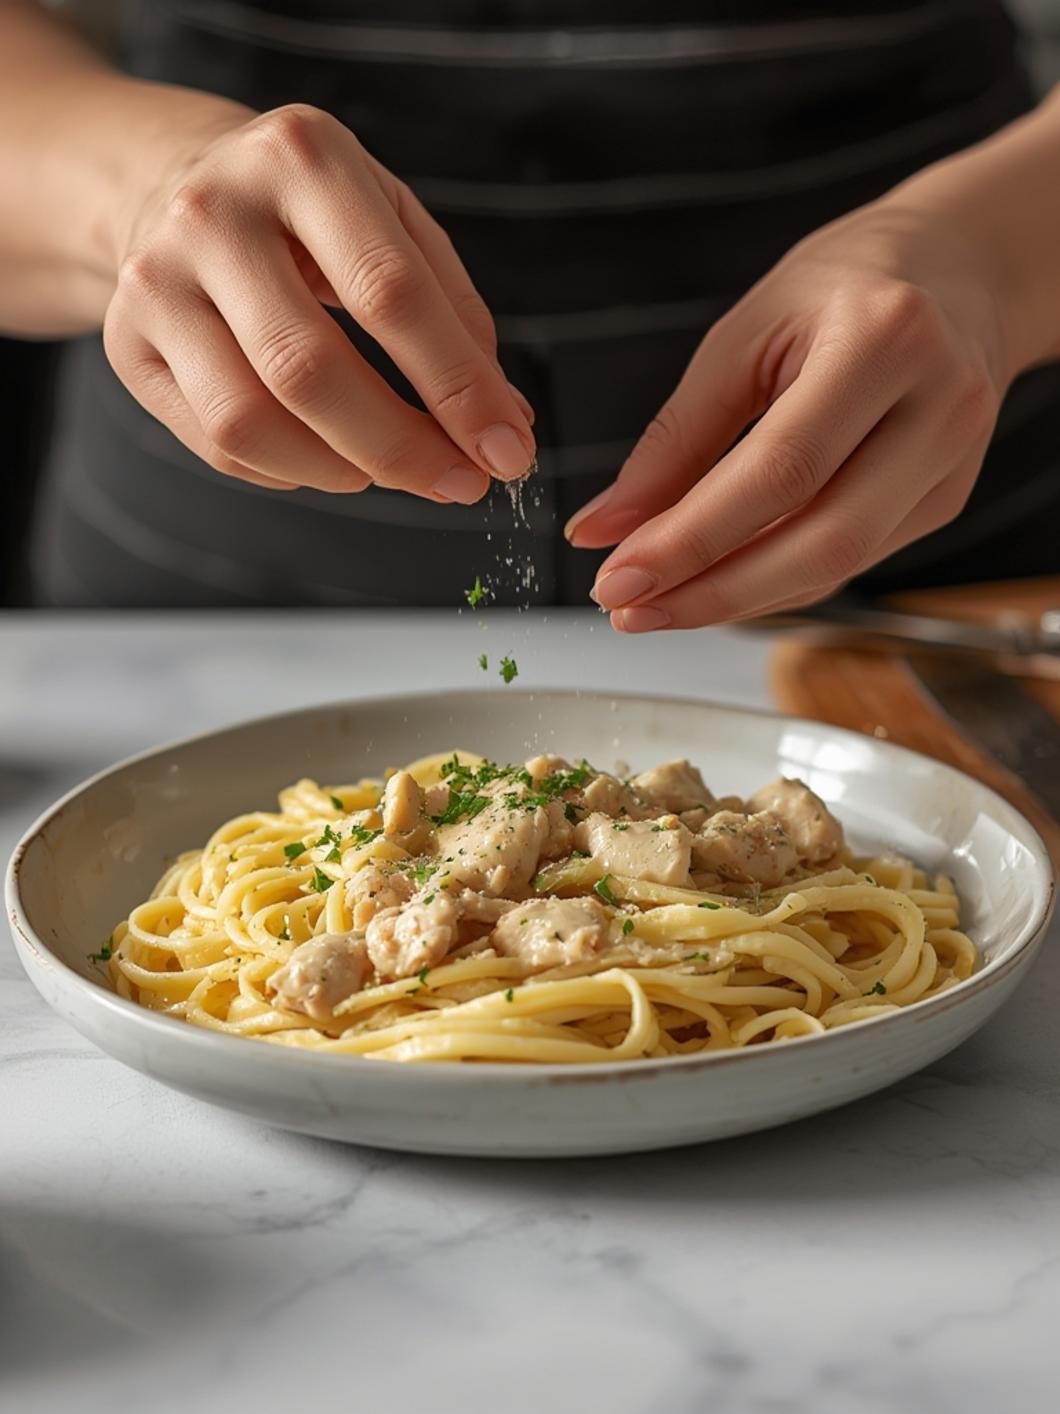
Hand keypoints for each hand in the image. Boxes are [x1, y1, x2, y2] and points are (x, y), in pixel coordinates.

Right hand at [103, 99, 534, 497]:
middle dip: (401, 447)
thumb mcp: (392, 220)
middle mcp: (214, 212)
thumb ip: (455, 313)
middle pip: (310, 368)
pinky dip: (290, 470)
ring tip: (389, 472)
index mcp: (302, 159)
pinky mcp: (126, 340)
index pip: (392, 293)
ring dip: (341, 470)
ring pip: (249, 420)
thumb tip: (505, 423)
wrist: (173, 182)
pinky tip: (327, 457)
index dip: (458, 387)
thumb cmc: (309, 214)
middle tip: (459, 484)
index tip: (507, 450)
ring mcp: (157, 279)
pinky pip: (218, 444)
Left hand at [566, 201, 1010, 629]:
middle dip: (714, 591)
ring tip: (658, 604)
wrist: (958, 266)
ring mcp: (953, 461)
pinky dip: (775, 582)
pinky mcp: (947, 500)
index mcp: (884, 339)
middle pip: (822, 540)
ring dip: (738, 599)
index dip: (693, 539)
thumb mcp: (745, 334)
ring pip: (839, 566)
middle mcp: (939, 405)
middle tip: (630, 609)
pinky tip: (717, 584)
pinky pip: (850, 563)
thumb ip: (675, 437)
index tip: (619, 575)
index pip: (779, 471)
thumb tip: (606, 526)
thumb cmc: (845, 284)